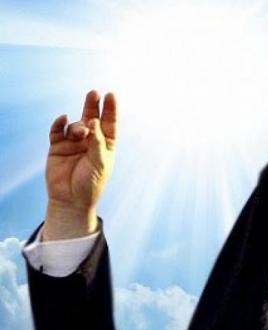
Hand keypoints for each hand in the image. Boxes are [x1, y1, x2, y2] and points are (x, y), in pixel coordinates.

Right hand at [44, 90, 116, 239]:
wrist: (71, 199)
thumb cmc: (91, 184)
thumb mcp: (100, 163)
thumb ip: (98, 142)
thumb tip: (94, 122)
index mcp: (105, 145)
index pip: (109, 124)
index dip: (110, 109)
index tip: (111, 95)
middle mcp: (90, 141)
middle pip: (91, 118)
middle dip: (92, 105)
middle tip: (94, 93)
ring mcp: (73, 143)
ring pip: (75, 125)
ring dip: (78, 125)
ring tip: (80, 132)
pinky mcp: (57, 147)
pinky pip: (57, 131)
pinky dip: (59, 124)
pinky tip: (63, 119)